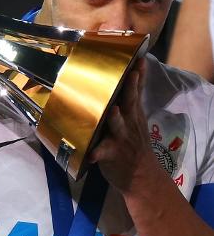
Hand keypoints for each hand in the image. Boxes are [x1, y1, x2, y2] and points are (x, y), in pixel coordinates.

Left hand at [89, 59, 158, 192]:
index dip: (138, 76)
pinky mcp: (111, 153)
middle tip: (131, 75)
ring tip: (113, 111)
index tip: (139, 59)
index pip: (137, 91)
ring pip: (118, 125)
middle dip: (130, 89)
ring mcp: (121, 138)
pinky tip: (92, 154)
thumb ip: (132, 99)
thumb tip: (133, 73)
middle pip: (131, 102)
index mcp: (133, 113)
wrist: (142, 175)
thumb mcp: (137, 119)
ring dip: (116, 118)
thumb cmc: (135, 142)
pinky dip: (97, 153)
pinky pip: (103, 152)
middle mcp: (129, 122)